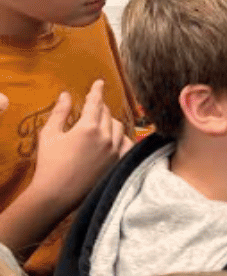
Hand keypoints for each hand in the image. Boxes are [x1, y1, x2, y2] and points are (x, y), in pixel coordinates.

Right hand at [32, 80, 130, 202]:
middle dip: (100, 108)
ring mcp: (115, 151)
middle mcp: (106, 137)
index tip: (99, 82)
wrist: (57, 193)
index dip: (97, 91)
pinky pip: (127, 144)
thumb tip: (65, 95)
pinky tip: (117, 139)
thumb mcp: (49, 134)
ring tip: (102, 123)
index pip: (95, 102)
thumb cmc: (49, 164)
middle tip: (94, 106)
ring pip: (119, 127)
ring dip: (111, 122)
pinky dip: (123, 138)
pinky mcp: (118, 163)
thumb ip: (60, 112)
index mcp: (88, 127)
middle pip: (108, 114)